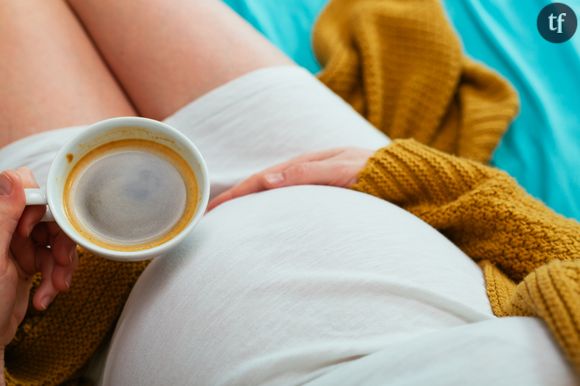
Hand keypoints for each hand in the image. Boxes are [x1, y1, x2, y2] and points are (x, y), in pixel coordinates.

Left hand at [0, 168, 77, 347]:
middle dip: (60, 243)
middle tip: (61, 262)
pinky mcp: (29, 264)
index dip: (43, 210)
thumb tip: (13, 178)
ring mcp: (18, 247)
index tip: (38, 231)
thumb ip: (3, 216)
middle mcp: (7, 230)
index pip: (27, 193)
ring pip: (56, 241)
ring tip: (55, 287)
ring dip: (61, 266)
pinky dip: (55, 279)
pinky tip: (45, 295)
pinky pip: (54, 261)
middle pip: (49, 219)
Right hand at [208, 147, 373, 209]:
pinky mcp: (325, 197)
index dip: (236, 193)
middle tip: (211, 216)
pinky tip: (265, 219)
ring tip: (230, 219)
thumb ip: (309, 173)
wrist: (411, 180)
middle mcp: (307, 172)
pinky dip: (271, 208)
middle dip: (236, 198)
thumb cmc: (380, 173)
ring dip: (251, 204)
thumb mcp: (345, 170)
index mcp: (308, 163)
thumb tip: (267, 181)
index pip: (262, 178)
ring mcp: (315, 184)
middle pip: (263, 185)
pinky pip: (290, 202)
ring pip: (274, 194)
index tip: (212, 208)